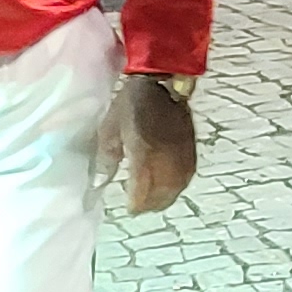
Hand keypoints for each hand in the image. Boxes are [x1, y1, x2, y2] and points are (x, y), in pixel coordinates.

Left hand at [92, 74, 198, 216]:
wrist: (163, 83)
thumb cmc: (131, 105)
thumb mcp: (110, 129)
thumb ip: (106, 158)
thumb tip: (99, 183)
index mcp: (143, 153)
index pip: (142, 190)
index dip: (135, 204)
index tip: (128, 208)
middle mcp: (166, 158)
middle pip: (162, 194)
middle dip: (150, 205)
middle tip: (139, 208)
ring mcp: (181, 155)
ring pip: (177, 188)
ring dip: (165, 199)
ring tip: (153, 202)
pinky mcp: (191, 150)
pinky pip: (187, 177)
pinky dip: (178, 187)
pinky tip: (169, 188)